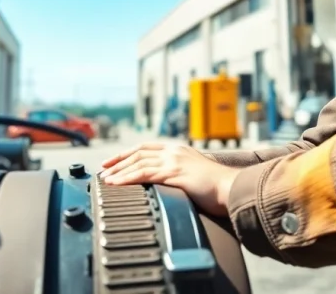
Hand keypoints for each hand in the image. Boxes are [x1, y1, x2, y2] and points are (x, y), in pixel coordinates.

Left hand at [99, 142, 239, 216]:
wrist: (232, 188)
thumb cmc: (217, 187)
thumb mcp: (194, 175)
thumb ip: (179, 174)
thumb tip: (167, 183)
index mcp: (178, 150)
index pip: (146, 148)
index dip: (126, 154)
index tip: (112, 162)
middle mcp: (174, 152)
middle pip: (138, 153)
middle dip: (118, 162)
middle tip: (103, 171)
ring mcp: (173, 161)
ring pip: (138, 163)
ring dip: (119, 172)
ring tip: (105, 181)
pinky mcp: (173, 173)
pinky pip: (144, 174)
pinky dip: (127, 179)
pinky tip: (117, 184)